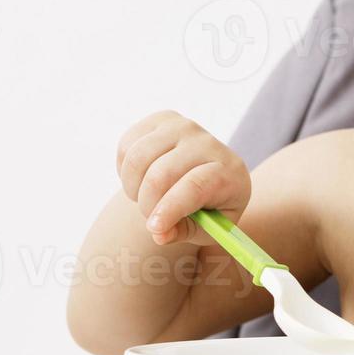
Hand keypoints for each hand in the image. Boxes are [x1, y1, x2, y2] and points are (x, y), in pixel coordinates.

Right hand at [114, 110, 251, 245]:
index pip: (195, 186)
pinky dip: (124, 170)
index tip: (153, 227)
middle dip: (147, 205)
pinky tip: (141, 179)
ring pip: (138, 158)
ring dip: (132, 188)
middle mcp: (207, 143)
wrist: (209, 175)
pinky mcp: (161, 120)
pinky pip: (127, 145)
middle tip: (152, 219)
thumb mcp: (207, 229)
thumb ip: (183, 233)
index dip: (170, 208)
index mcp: (229, 172)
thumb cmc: (210, 208)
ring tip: (146, 198)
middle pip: (161, 174)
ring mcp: (183, 127)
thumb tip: (159, 234)